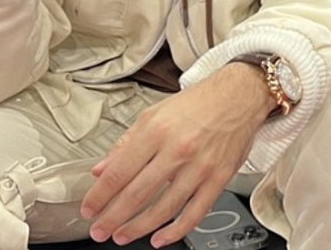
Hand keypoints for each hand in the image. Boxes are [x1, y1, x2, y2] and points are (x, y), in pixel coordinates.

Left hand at [81, 63, 276, 246]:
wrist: (240, 95)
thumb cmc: (199, 102)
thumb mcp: (154, 113)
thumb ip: (126, 143)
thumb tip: (102, 169)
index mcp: (157, 131)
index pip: (119, 172)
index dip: (99, 196)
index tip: (89, 209)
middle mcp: (178, 149)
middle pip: (137, 194)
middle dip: (112, 218)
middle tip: (99, 230)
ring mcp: (200, 166)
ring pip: (164, 208)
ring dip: (138, 228)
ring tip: (122, 235)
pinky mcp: (220, 177)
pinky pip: (196, 212)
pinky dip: (176, 230)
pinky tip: (160, 237)